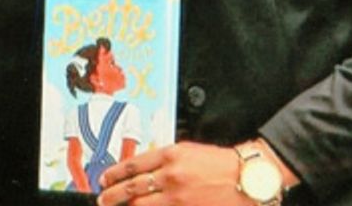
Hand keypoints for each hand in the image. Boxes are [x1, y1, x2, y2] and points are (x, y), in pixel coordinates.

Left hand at [96, 142, 247, 205]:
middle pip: (132, 188)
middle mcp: (172, 176)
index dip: (114, 174)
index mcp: (172, 155)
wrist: (248, 178)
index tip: (105, 179)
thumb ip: (164, 160)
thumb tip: (140, 173)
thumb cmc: (220, 163)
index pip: (133, 165)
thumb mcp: (189, 151)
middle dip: (113, 195)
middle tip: (103, 199)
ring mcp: (178, 198)